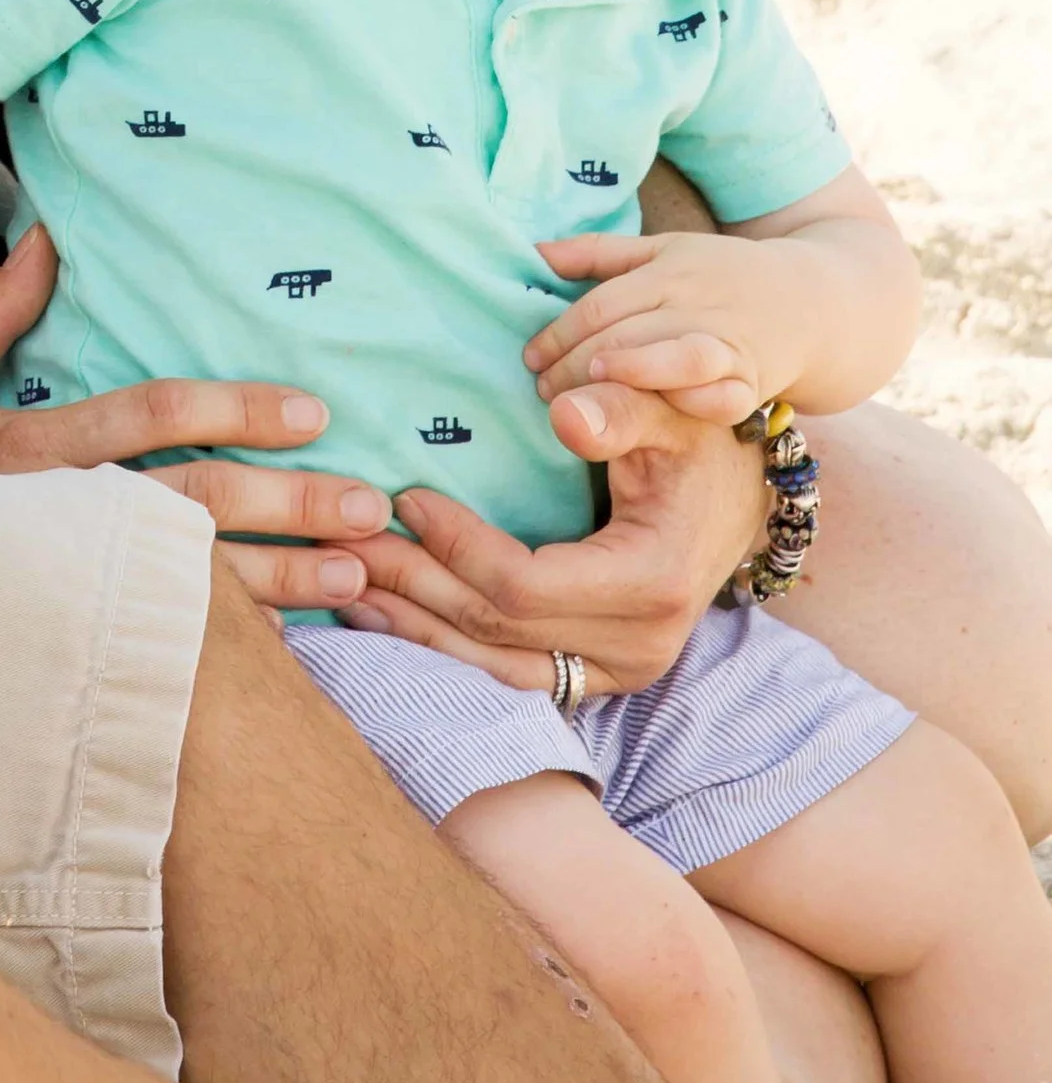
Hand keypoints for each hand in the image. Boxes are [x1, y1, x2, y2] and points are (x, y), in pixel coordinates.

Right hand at [0, 230, 392, 617]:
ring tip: (358, 574)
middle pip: (197, 503)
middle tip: (369, 505)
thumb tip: (48, 236)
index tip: (308, 411)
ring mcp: (74, 586)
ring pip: (198, 583)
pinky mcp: (74, 636)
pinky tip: (297, 643)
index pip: (151, 417)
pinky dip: (236, 646)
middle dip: (290, 503)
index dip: (234, 410)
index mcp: (35, 448)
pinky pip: (168, 645)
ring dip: (285, 577)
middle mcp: (65, 517)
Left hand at [345, 380, 761, 698]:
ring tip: (340, 585)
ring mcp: (617, 673)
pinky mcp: (595, 676)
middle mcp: (637, 648)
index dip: (455, 546)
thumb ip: (620, 405)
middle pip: (496, 632)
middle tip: (340, 540)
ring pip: (493, 671)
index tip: (404, 496)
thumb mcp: (672, 410)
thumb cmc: (700, 441)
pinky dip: (442, 649)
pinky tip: (384, 619)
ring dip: (412, 630)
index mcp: (651, 584)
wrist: (742, 498)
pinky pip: (507, 676)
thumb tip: (562, 413)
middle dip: (411, 587)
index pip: (524, 586)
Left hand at [525, 230, 811, 424]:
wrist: (811, 301)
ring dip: (632, 376)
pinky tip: (658, 414)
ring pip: (676, 358)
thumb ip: (600, 254)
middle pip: (627, 335)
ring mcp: (729, 343)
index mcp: (669, 271)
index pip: (601, 305)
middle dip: (578, 366)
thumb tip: (538, 252)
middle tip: (545, 390)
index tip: (531, 358)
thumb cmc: (721, 275)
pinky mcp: (755, 382)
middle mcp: (697, 305)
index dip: (560, 334)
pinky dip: (693, 404)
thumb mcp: (663, 249)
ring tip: (590, 396)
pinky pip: (726, 397)